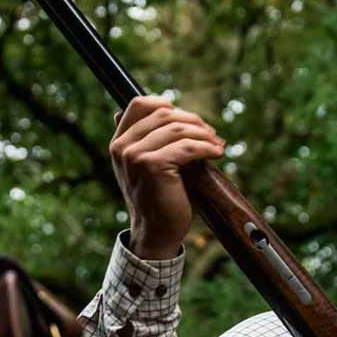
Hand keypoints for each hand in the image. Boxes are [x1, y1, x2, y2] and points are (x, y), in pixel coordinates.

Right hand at [109, 96, 225, 259]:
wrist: (155, 232)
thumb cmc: (158, 199)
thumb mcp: (148, 165)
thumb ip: (151, 139)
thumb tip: (165, 109)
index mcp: (119, 142)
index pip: (140, 104)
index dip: (167, 105)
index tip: (188, 121)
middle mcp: (122, 146)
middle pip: (164, 113)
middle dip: (193, 120)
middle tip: (211, 134)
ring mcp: (135, 155)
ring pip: (178, 128)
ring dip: (204, 134)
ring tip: (217, 144)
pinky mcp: (153, 165)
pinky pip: (188, 146)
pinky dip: (207, 147)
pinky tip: (218, 153)